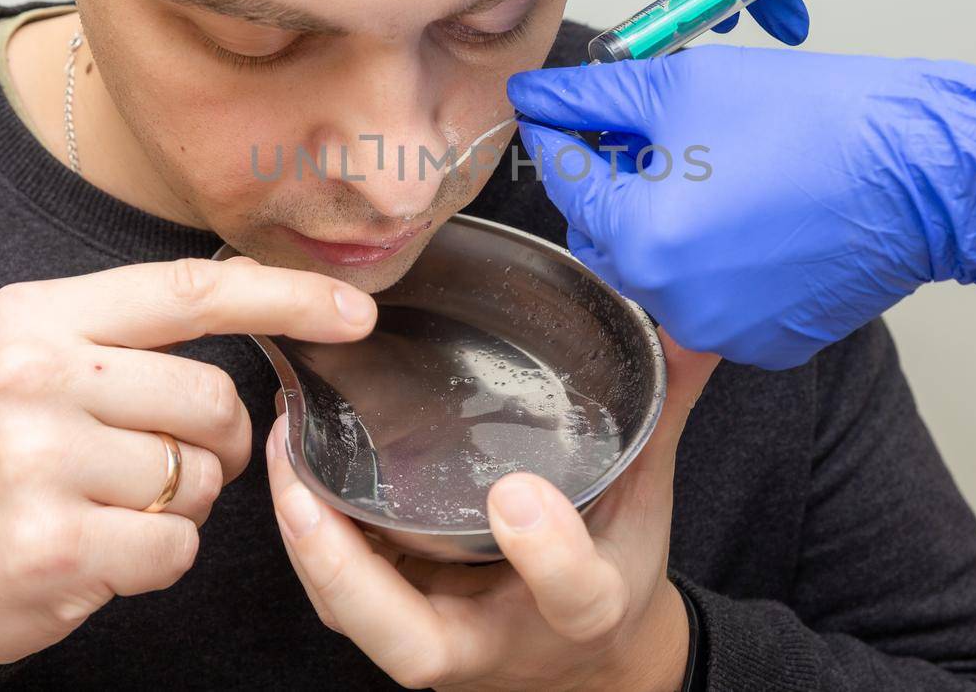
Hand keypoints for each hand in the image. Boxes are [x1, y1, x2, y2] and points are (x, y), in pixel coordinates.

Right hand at [0, 257, 376, 663]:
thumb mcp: (39, 360)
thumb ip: (137, 335)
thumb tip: (271, 304)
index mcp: (36, 315)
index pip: (190, 291)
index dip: (285, 299)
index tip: (356, 312)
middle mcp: (32, 376)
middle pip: (213, 398)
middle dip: (219, 443)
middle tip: (168, 464)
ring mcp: (36, 461)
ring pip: (200, 477)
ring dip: (184, 504)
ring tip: (117, 506)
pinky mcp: (52, 544)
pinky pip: (177, 547)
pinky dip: (162, 557)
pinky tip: (105, 550)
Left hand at [265, 332, 719, 691]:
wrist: (590, 661)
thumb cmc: (614, 568)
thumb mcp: (649, 493)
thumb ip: (663, 405)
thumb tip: (693, 318)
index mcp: (583, 609)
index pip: (571, 595)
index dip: (546, 553)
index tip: (519, 492)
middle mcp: (498, 639)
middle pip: (415, 643)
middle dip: (353, 575)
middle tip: (309, 494)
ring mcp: (439, 640)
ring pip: (356, 619)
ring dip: (308, 546)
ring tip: (281, 452)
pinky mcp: (398, 625)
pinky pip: (340, 599)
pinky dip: (306, 540)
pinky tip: (286, 464)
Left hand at [507, 47, 975, 367]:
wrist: (924, 172)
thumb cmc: (815, 121)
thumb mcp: (685, 86)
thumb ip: (595, 97)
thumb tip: (538, 97)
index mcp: (640, 236)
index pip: (562, 178)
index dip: (560, 130)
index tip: (561, 105)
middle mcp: (669, 300)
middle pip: (602, 232)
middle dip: (613, 181)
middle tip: (651, 131)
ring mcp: (719, 330)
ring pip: (654, 268)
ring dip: (663, 219)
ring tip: (712, 166)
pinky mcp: (763, 343)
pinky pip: (708, 297)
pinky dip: (714, 259)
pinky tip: (753, 212)